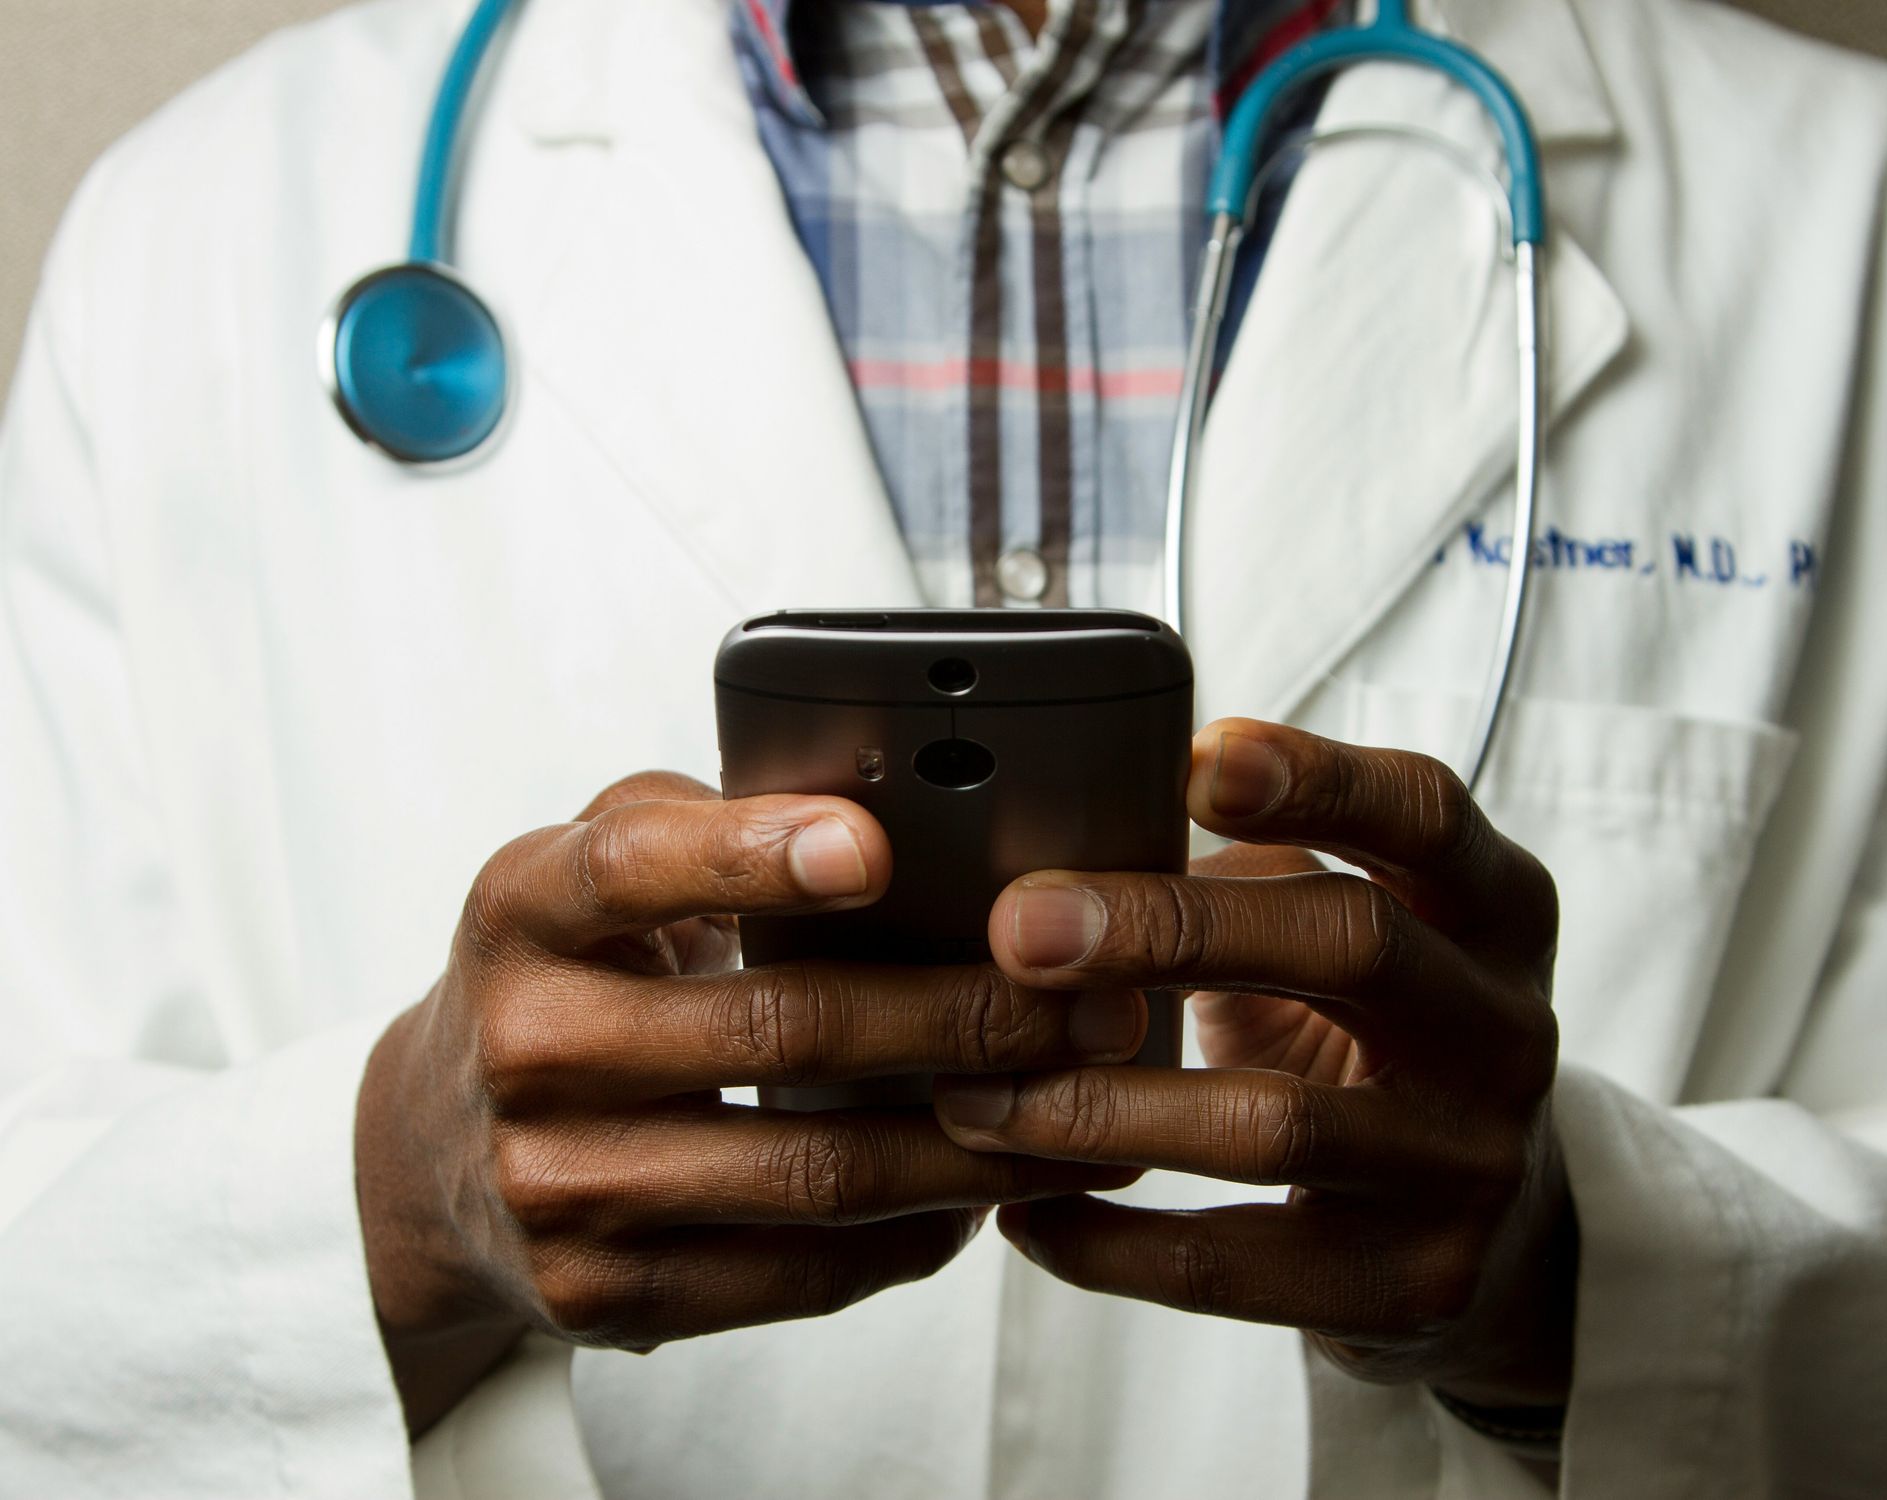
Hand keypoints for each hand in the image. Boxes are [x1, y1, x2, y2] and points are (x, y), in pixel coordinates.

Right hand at [356, 773, 1142, 1434]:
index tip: (875, 847)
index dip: (753, 854)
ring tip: (1083, 1106)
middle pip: (777, 1031)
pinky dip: (914, 1233)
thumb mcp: (585, 871)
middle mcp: (528, 1047)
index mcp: (523, 910)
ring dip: (975, 1142)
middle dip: (962, 1016)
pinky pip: (797, 1272)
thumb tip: (885, 806)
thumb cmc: (559, 977)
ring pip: (813, 1171)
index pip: (633, 868)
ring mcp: (560, 1186)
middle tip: (1090, 1001)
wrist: (429, 1155)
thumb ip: (703, 823)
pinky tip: (988, 1191)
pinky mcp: (601, 1294)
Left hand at [933, 720, 1572, 1407]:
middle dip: (1169, 925)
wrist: (1492, 1232)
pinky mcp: (1415, 1284)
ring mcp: (1470, 1164)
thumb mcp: (1352, 933)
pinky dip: (1108, 1241)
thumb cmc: (1375, 1037)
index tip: (1191, 761)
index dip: (1316, 778)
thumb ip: (1251, 874)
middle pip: (1352, 942)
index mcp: (1493, 909)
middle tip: (1019, 929)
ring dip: (1099, 1105)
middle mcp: (1505, 1028)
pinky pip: (1233, 1266)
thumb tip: (1064, 842)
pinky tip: (1023, 1211)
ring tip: (974, 1096)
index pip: (1425, 813)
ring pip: (1275, 1123)